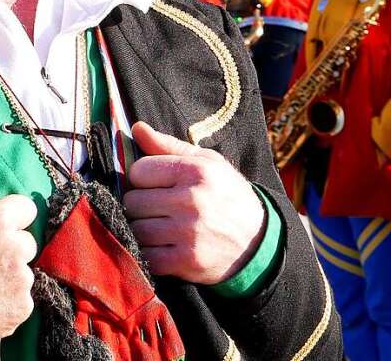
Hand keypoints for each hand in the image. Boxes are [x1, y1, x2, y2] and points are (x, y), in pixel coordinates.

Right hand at [0, 154, 38, 350]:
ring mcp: (21, 281)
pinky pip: (22, 298)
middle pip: (26, 241)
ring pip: (24, 271)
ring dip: (9, 275)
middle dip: (10, 247)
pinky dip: (8, 301)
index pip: (25, 209)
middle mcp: (16, 248)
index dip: (8, 218)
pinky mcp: (21, 308)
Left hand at [122, 122, 266, 284]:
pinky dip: (150, 254)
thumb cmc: (227, 195)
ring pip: (136, 230)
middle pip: (133, 201)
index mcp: (195, 171)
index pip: (138, 171)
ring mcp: (188, 233)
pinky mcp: (186, 261)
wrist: (257, 242)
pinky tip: (164, 247)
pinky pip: (146, 256)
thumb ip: (169, 145)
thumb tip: (136, 128)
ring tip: (161, 227)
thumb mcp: (207, 163)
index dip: (143, 178)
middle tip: (158, 208)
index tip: (155, 184)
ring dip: (143, 230)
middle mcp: (191, 200)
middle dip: (141, 205)